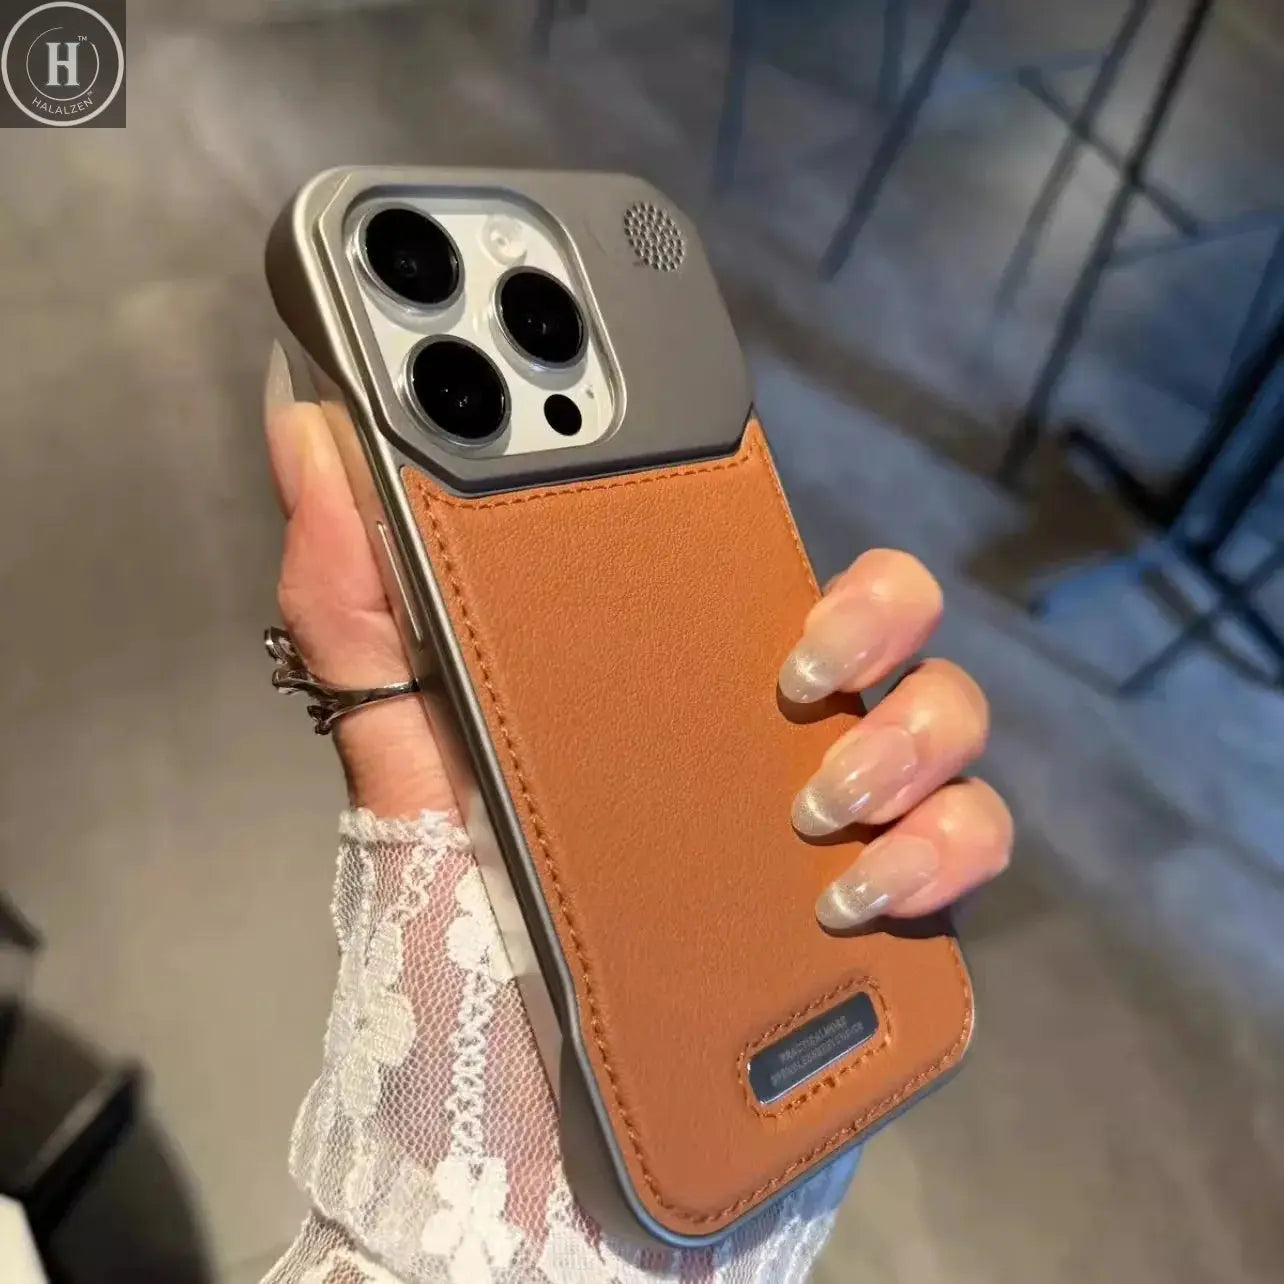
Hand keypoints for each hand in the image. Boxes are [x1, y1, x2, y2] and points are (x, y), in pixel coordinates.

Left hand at [265, 345, 1009, 927]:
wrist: (509, 1117)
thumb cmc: (461, 921)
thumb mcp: (400, 753)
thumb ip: (355, 602)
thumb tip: (306, 429)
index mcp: (680, 677)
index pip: (774, 568)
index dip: (784, 527)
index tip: (764, 550)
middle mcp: (774, 734)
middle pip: (897, 622)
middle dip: (879, 620)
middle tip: (798, 675)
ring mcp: (839, 822)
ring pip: (952, 722)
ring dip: (914, 741)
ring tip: (817, 808)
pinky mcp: (879, 918)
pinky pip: (970, 854)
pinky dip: (941, 854)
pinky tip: (854, 894)